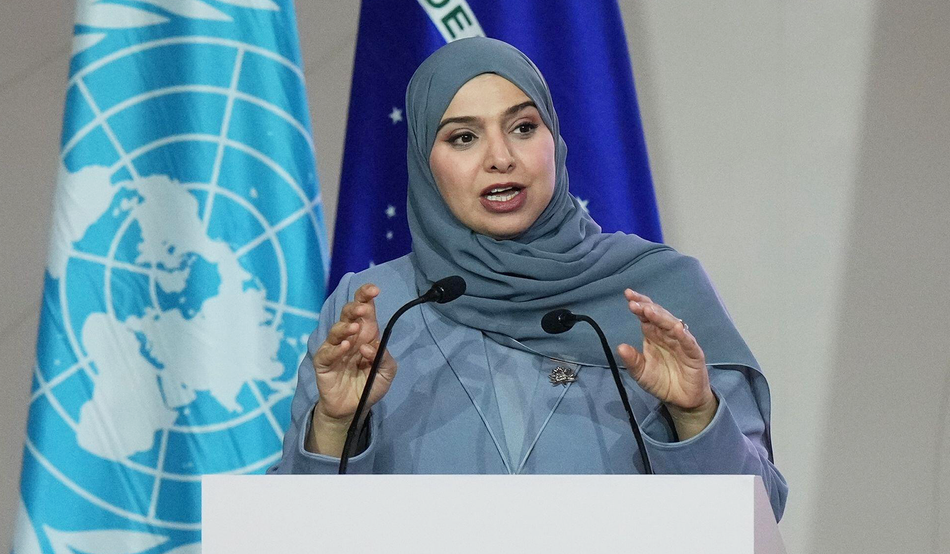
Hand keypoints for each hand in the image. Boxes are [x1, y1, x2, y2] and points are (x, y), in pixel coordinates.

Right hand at [308, 284, 396, 453]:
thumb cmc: (369, 385)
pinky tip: (345, 347)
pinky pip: (327, 352)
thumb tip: (370, 346)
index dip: (366, 297)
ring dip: (345, 327)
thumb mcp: (386, 373)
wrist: (353, 409)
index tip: (374, 289)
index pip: (365, 310)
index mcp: (366, 334)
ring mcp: (335, 348)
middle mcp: (349, 337)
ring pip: (336, 330)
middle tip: (363, 308)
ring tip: (354, 329)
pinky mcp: (323, 363)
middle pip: (348, 314)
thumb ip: (385, 358)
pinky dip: (336, 348)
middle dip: (355, 307)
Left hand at [616, 289, 717, 439]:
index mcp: (653, 336)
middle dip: (647, 307)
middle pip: (658, 316)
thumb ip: (632, 361)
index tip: (628, 296)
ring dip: (661, 317)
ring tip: (649, 310)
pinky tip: (676, 328)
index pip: (646, 316)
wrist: (681, 401)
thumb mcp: (641, 373)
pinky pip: (688, 342)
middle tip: (634, 302)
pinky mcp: (694, 354)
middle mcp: (667, 335)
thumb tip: (620, 347)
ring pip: (672, 325)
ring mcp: (682, 343)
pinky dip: (683, 335)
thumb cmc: (662, 382)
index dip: (639, 305)